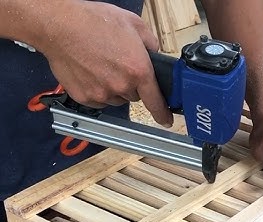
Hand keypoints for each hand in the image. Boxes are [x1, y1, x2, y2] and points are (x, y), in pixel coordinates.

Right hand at [35, 1, 171, 125]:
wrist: (59, 25)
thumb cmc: (93, 21)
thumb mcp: (134, 25)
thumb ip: (150, 44)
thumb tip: (153, 55)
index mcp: (139, 70)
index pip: (156, 101)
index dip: (162, 113)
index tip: (166, 120)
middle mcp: (121, 86)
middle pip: (134, 96)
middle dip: (131, 84)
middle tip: (118, 64)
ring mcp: (101, 94)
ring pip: (116, 98)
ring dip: (113, 87)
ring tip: (101, 65)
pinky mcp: (84, 97)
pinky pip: (98, 100)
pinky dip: (96, 90)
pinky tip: (90, 72)